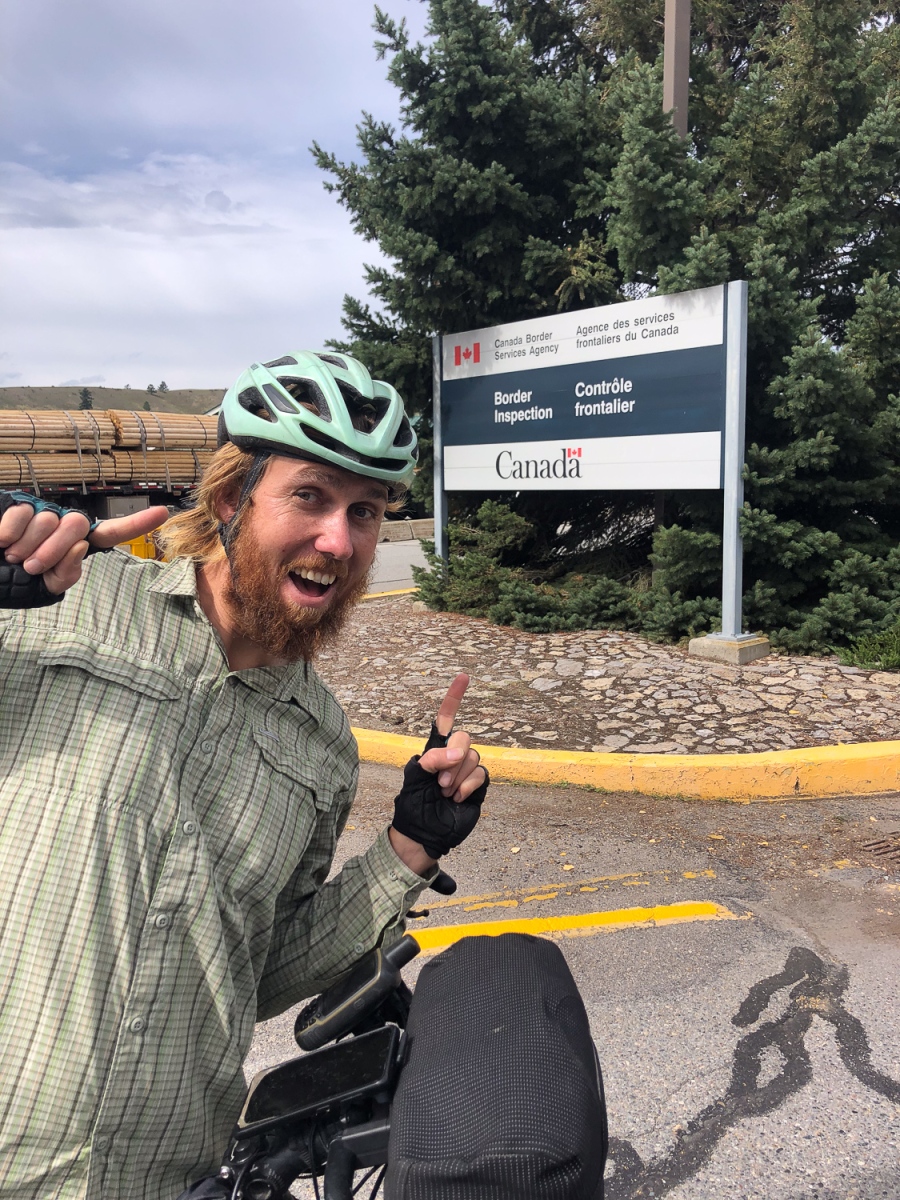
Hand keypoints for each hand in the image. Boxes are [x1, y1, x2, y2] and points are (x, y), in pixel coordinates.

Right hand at [0, 499, 168, 595]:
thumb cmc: (19, 579)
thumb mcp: (47, 586)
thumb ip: (67, 573)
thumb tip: (81, 547)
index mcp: (77, 543)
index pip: (110, 532)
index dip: (136, 524)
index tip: (163, 513)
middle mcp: (62, 524)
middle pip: (76, 524)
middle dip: (54, 550)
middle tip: (33, 567)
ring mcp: (41, 512)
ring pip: (48, 519)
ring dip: (28, 546)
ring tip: (14, 557)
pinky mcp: (17, 505)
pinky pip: (22, 513)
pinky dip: (11, 532)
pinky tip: (2, 542)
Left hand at [389, 673, 488, 873]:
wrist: (424, 832)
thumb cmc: (413, 803)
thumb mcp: (415, 776)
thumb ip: (431, 758)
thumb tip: (456, 754)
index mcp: (435, 748)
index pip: (446, 718)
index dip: (454, 697)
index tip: (463, 677)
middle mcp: (453, 756)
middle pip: (464, 738)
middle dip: (452, 756)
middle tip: (438, 779)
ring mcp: (466, 771)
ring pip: (473, 757)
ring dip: (457, 776)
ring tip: (444, 792)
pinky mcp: (478, 786)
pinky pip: (481, 774)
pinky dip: (467, 785)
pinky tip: (456, 797)